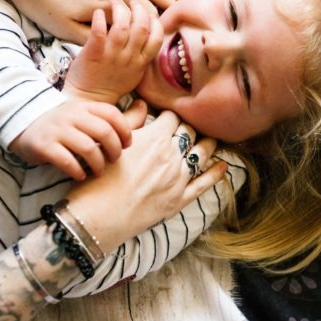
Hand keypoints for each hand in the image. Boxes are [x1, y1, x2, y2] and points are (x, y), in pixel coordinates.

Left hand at [0, 0, 175, 43]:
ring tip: (174, 5)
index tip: (159, 43)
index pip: (140, 24)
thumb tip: (114, 44)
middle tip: (173, 27)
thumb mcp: (62, 28)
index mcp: (106, 7)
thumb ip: (92, 37)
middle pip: (147, 4)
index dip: (151, 35)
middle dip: (161, 17)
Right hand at [8, 98, 132, 180]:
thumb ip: (115, 117)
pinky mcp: (44, 146)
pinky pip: (66, 160)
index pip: (112, 114)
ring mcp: (57, 130)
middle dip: (114, 150)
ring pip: (88, 147)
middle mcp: (72, 115)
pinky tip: (81, 176)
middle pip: (104, 131)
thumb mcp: (87, 116)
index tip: (127, 145)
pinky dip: (77, 171)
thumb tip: (143, 106)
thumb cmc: (65, 125)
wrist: (24, 125)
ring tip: (98, 171)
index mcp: (85, 107)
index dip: (125, 131)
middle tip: (114, 161)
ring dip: (98, 164)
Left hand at [63, 1, 162, 103]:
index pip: (157, 37)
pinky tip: (97, 13)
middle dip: (139, 10)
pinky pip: (99, 32)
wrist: (88, 99)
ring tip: (114, 3)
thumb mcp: (134, 73)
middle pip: (141, 27)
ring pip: (122, 26)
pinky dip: (99, 19)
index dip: (155, 21)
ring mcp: (111, 56)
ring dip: (120, 10)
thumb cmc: (111, 85)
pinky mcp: (93, 54)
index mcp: (141, 62)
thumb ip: (143, 56)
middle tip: (132, 3)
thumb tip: (150, 35)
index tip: (149, 14)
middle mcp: (129, 58)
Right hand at [66, 107, 227, 252]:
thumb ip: (129, 121)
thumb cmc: (98, 179)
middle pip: (188, 132)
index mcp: (154, 138)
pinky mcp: (179, 200)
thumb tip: (142, 103)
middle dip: (187, 127)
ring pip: (201, 153)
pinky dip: (215, 174)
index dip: (170, 114)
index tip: (168, 117)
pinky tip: (222, 166)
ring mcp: (178, 179)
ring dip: (206, 144)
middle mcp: (170, 156)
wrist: (98, 217)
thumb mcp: (111, 144)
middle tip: (185, 128)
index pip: (172, 116)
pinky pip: (203, 184)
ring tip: (208, 140)